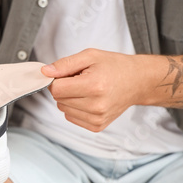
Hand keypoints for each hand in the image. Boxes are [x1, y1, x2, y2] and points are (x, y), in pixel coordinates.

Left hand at [42, 48, 160, 131]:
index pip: (56, 89)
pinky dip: (75, 108)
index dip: (57, 79)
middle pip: (58, 99)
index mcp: (94, 86)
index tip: (68, 74)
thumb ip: (65, 64)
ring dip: (69, 99)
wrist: (137, 82)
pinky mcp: (97, 127)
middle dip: (65, 88)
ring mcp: (97, 118)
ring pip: (63, 109)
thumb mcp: (90, 56)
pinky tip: (89, 100)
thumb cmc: (114, 67)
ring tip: (87, 89)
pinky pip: (71, 118)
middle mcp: (96, 105)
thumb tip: (45, 72)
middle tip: (82, 80)